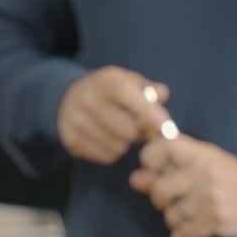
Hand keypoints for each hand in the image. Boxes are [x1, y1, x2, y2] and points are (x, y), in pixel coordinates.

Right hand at [57, 66, 171, 164]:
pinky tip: (108, 139)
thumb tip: (162, 94)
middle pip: (127, 130)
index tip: (165, 126)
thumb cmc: (111, 92)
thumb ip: (149, 90)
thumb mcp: (130, 83)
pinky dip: (113, 152)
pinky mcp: (71, 140)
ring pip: (118, 147)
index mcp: (105, 80)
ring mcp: (76, 121)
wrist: (71, 99)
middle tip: (136, 126)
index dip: (147, 111)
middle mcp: (86, 98)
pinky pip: (106, 156)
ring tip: (120, 131)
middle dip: (138, 132)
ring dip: (126, 143)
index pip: (127, 94)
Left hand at [131, 135, 236, 236]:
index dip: (150, 159)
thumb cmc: (229, 176)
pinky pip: (182, 236)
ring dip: (175, 219)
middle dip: (161, 199)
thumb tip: (136, 180)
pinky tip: (191, 232)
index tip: (154, 169)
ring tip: (190, 215)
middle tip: (173, 200)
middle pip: (160, 191)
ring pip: (170, 216)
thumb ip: (168, 169)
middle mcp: (203, 175)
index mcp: (200, 154)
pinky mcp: (215, 222)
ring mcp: (209, 199)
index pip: (162, 148)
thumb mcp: (203, 163)